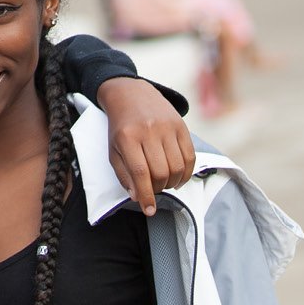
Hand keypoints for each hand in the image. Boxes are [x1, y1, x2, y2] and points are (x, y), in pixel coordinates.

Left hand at [97, 77, 195, 214]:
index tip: (149, 210)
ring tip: (164, 183)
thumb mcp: (113, 150)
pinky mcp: (181, 125)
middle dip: (158, 188)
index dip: (146, 195)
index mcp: (127, 138)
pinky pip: (190, 156)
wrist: (130, 94)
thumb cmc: (120, 128)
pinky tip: (178, 177)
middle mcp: (148, 131)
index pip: (140, 173)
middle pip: (161, 172)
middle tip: (153, 189)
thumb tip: (138, 197)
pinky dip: (186, 173)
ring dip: (172, 183)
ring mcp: (167, 127)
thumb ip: (124, 174)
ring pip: (177, 167)